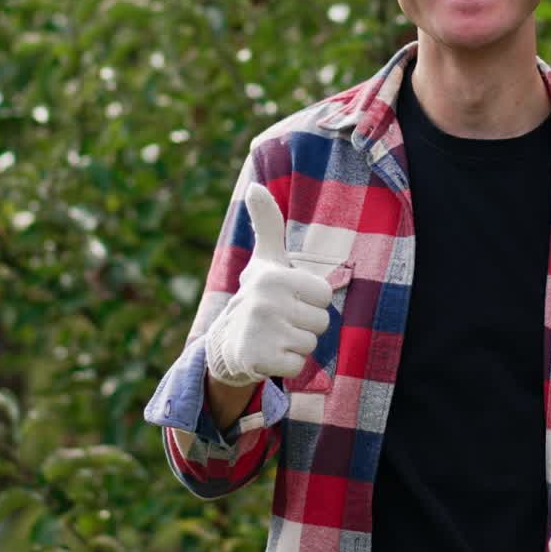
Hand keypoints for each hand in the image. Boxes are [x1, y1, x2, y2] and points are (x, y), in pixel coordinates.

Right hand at [205, 184, 333, 386]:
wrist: (226, 342)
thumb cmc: (258, 295)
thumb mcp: (266, 259)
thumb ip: (268, 223)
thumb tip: (254, 185)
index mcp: (274, 275)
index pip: (324, 295)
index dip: (311, 300)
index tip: (289, 299)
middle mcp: (266, 301)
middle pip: (321, 322)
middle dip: (304, 325)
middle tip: (281, 321)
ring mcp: (261, 331)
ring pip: (311, 344)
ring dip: (296, 345)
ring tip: (274, 337)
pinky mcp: (258, 360)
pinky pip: (298, 366)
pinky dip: (287, 365)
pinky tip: (269, 355)